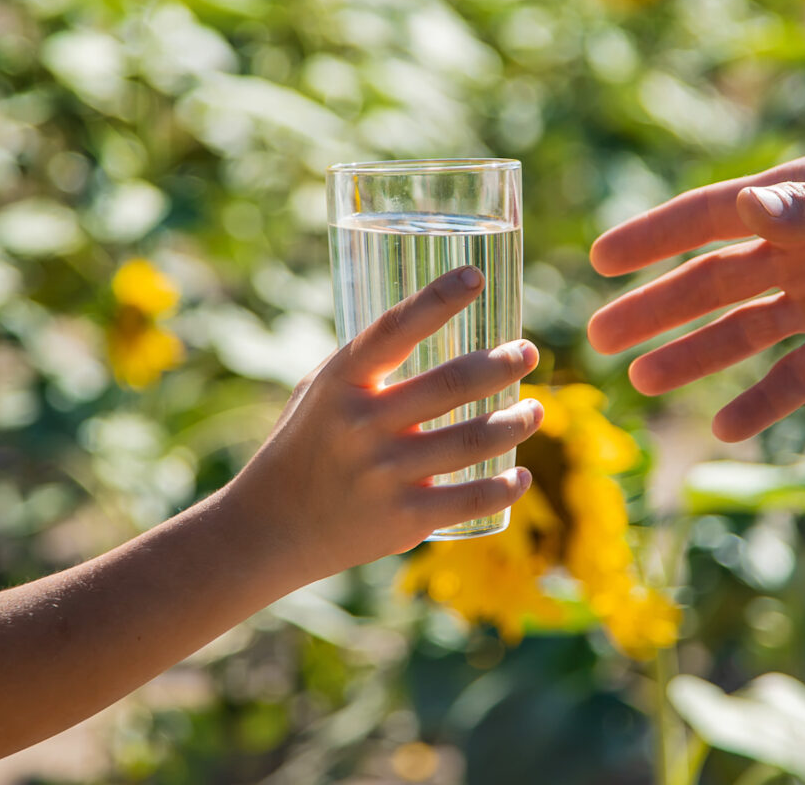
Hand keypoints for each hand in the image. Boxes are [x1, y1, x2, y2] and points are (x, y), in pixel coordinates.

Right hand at [230, 266, 542, 578]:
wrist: (268, 529)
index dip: (436, 299)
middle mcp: (362, 425)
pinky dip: (504, 487)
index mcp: (341, 383)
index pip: (394, 329)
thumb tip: (432, 328)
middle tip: (529, 352)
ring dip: (515, 422)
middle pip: (450, 385)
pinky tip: (521, 476)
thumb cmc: (304, 447)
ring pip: (471, 440)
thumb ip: (369, 367)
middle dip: (501, 365)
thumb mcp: (319, 393)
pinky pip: (469, 499)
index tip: (476, 276)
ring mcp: (383, 474)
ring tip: (536, 409)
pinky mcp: (401, 520)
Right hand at [588, 152, 804, 441]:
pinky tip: (726, 428)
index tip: (599, 261)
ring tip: (643, 381)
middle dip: (654, 310)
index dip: (652, 241)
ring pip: (742, 335)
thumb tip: (741, 213)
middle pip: (710, 286)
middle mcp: (796, 252)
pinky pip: (796, 379)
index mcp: (794, 206)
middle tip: (598, 338)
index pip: (706, 222)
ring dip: (693, 357)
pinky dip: (762, 402)